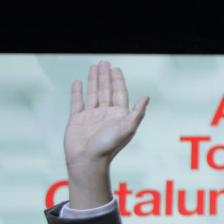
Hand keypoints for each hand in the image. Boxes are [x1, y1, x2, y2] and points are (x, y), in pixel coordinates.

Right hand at [64, 61, 147, 207]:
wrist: (87, 160)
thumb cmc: (108, 147)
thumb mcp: (127, 128)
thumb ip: (137, 113)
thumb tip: (147, 97)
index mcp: (118, 116)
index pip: (119, 94)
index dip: (118, 81)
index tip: (116, 69)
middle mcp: (105, 114)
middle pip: (106, 91)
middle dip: (105, 77)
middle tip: (105, 62)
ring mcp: (91, 116)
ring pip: (93, 93)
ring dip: (94, 80)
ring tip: (94, 67)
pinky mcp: (76, 119)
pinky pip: (77, 102)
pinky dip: (77, 92)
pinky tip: (78, 82)